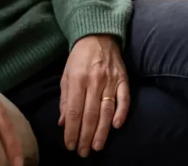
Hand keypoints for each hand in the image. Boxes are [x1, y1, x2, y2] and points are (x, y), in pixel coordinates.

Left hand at [59, 34, 129, 156]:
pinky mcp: (123, 78)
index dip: (72, 131)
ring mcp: (110, 80)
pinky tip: (116, 126)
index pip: (74, 111)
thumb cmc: (79, 57)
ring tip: (97, 146)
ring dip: (102, 131)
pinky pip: (124, 98)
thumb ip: (65, 99)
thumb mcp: (66, 75)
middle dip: (86, 136)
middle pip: (90, 114)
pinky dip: (121, 113)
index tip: (70, 145)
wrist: (98, 35)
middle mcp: (94, 81)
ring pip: (106, 110)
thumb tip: (63, 123)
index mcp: (77, 79)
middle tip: (83, 152)